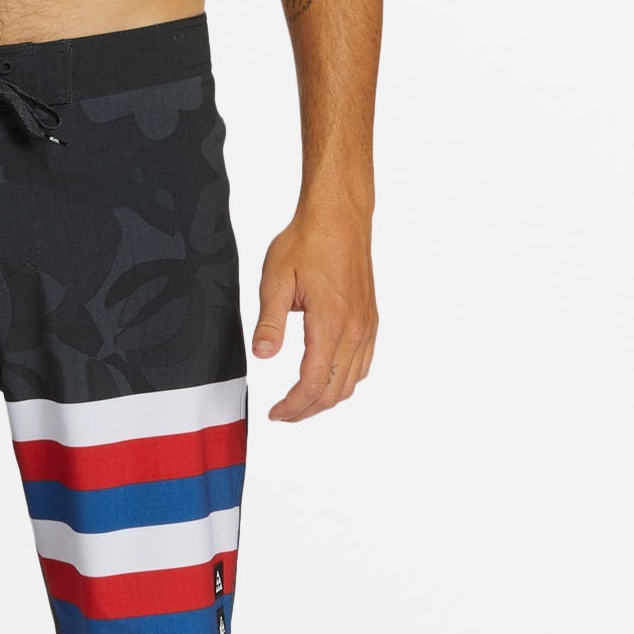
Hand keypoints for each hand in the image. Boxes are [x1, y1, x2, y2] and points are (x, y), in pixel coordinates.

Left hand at [253, 209, 377, 421]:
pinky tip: (326, 378)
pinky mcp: (371, 320)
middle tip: (283, 414)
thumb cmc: (307, 242)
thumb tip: (263, 355)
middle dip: (307, 410)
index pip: (313, 383)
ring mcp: (367, 326)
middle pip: (334, 391)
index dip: (293, 406)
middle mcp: (355, 330)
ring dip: (326, 398)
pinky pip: (363, 364)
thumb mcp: (276, 279)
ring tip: (300, 401)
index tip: (275, 413)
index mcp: (331, 323)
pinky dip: (344, 381)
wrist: (340, 218)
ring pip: (351, 381)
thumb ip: (270, 321)